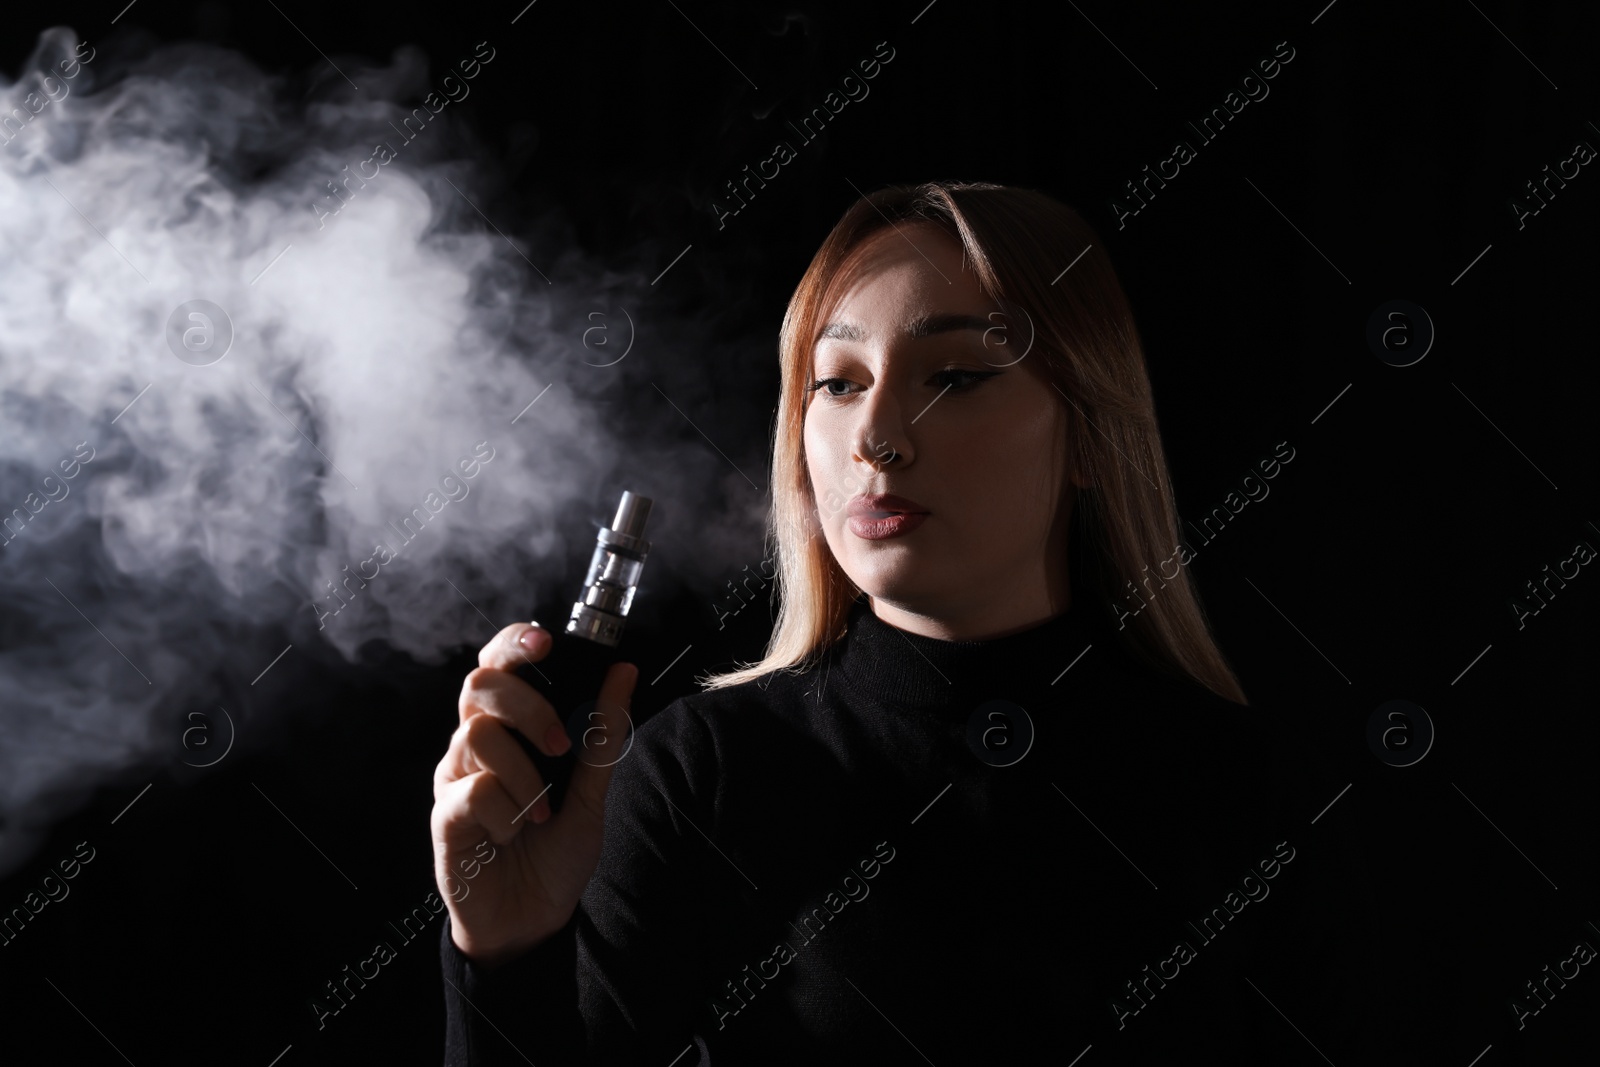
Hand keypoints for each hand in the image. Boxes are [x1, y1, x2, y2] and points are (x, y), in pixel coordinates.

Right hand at [430, 622, 638, 966]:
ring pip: (477, 736)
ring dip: (523, 774)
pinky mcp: (444, 818)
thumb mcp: (592, 790)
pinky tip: (513, 834)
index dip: (512, 643)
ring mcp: (454, 780)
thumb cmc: (555, 851)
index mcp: (507, 730)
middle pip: (479, 685)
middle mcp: (473, 746)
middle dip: (528, 707)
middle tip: (558, 747)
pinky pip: (473, 791)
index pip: (495, 665)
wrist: (533, 920)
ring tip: (541, 811)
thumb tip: (624, 671)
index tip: (544, 641)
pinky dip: (508, 814)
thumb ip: (603, 733)